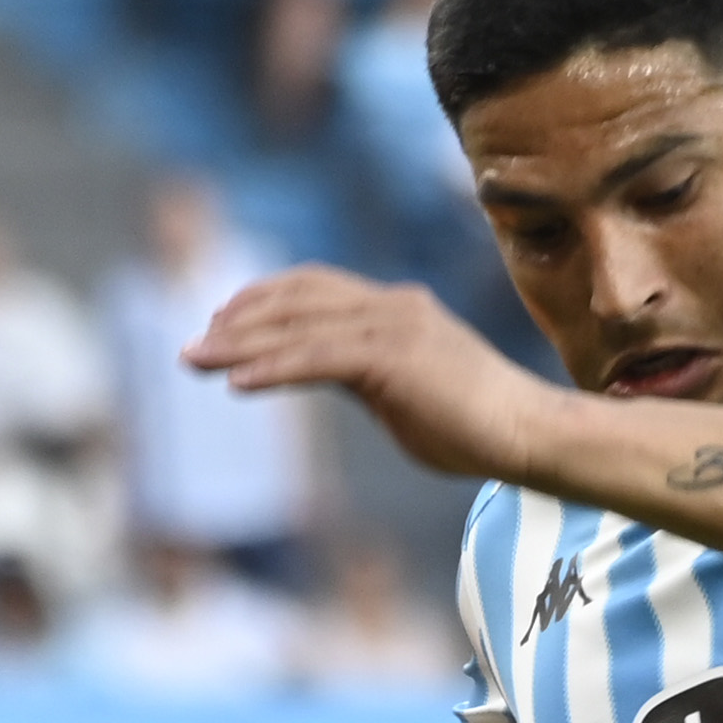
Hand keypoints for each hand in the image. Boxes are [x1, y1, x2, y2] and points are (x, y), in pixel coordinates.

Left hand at [181, 268, 571, 488]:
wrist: (528, 434)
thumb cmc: (476, 430)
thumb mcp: (406, 394)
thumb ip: (367, 378)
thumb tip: (336, 381)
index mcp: (395, 308)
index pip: (314, 288)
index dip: (262, 300)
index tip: (221, 323)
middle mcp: (391, 306)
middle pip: (296, 299)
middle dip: (237, 321)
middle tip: (194, 347)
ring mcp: (394, 326)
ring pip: (298, 326)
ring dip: (240, 344)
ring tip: (196, 360)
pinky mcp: (394, 358)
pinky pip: (318, 359)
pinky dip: (273, 369)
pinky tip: (237, 385)